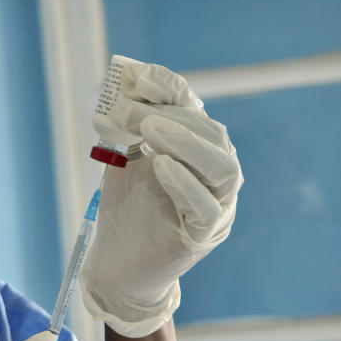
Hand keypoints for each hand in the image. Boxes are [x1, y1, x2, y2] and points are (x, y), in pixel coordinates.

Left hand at [80, 61, 242, 337]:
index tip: (138, 80)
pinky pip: (206, 207)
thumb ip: (133, 124)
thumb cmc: (127, 208)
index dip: (171, 92)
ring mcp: (218, 207)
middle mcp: (218, 177)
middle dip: (171, 117)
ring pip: (222, 168)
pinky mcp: (205, 235)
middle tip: (132, 111)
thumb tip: (132, 77)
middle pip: (212, 136)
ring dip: (186, 143)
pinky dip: (184, 182)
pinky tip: (160, 166)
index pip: (197, 112)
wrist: (117, 263)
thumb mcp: (127, 158)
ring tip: (149, 130)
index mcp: (202, 153)